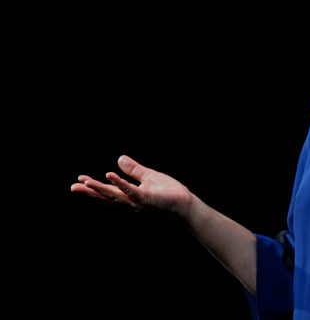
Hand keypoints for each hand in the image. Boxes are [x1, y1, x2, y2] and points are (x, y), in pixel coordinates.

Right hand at [71, 155, 192, 215]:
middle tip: (73, 187)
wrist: (184, 203)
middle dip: (90, 192)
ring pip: (115, 196)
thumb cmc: (169, 192)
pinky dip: (120, 184)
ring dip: (100, 189)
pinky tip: (110, 175)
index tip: (79, 181)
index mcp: (130, 196)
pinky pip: (131, 191)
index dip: (94, 187)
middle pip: (107, 197)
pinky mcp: (146, 199)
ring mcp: (137, 202)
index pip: (109, 191)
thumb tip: (119, 158)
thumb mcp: (148, 177)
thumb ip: (133, 170)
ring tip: (86, 182)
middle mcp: (130, 202)